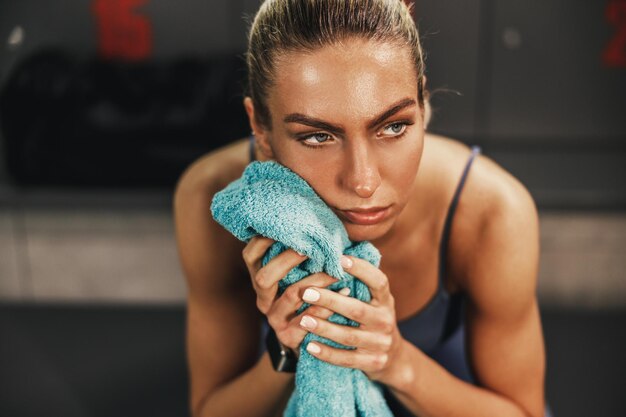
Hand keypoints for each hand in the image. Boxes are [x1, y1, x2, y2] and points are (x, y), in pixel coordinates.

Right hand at [242, 236, 348, 357]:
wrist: (313, 338)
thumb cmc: (312, 293)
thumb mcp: (302, 272)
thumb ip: (303, 252)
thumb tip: (318, 222)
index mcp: (260, 278)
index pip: (250, 255)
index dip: (264, 240)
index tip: (287, 227)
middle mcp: (263, 298)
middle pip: (264, 277)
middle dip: (288, 260)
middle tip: (311, 248)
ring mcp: (274, 318)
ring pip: (291, 295)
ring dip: (316, 280)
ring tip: (336, 271)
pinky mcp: (289, 336)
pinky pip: (308, 318)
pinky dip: (328, 303)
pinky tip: (346, 290)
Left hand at [296, 255, 404, 383]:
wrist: (394, 357)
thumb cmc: (373, 318)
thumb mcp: (374, 300)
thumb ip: (359, 283)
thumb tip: (333, 252)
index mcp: (385, 300)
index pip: (378, 281)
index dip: (361, 269)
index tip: (340, 259)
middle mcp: (385, 320)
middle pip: (357, 309)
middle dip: (330, 300)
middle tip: (306, 292)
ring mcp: (380, 343)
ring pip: (348, 336)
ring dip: (324, 327)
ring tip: (303, 319)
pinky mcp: (372, 363)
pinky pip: (346, 359)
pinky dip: (327, 353)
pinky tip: (310, 345)